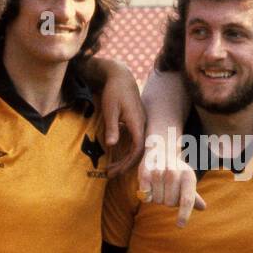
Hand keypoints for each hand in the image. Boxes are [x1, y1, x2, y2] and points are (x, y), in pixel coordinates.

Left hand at [100, 63, 145, 178]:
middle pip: (138, 152)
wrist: (121, 77)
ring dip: (125, 160)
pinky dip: (126, 152)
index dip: (127, 162)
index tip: (114, 170)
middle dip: (124, 165)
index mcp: (137, 123)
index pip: (137, 149)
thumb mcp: (110, 109)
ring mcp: (141, 125)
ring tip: (111, 168)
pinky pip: (135, 142)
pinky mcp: (137, 124)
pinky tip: (116, 156)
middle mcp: (142, 125)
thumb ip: (112, 127)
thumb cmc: (114, 92)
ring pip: (137, 148)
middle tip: (109, 174)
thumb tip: (112, 145)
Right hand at [137, 136, 205, 226]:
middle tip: (168, 189)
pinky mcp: (145, 173)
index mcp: (188, 177)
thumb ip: (193, 196)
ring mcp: (159, 173)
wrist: (161, 149)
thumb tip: (203, 208)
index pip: (187, 199)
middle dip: (169, 201)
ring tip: (159, 184)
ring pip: (157, 201)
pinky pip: (146, 196)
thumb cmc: (177, 170)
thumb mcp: (187, 180)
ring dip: (158, 197)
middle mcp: (174, 173)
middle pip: (170, 203)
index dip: (184, 214)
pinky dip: (147, 195)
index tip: (181, 225)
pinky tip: (149, 185)